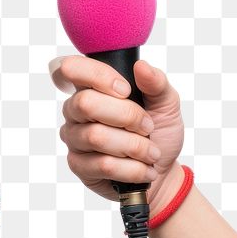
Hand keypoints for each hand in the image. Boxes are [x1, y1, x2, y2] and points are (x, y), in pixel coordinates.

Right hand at [51, 56, 184, 211]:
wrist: (163, 170)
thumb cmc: (158, 132)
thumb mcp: (166, 103)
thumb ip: (156, 83)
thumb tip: (141, 66)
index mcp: (91, 87)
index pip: (70, 68)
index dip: (97, 75)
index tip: (126, 90)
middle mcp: (74, 110)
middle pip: (85, 103)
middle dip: (127, 116)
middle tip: (147, 127)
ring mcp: (73, 138)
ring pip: (97, 136)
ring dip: (135, 146)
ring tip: (150, 152)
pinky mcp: (77, 165)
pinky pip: (104, 165)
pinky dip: (133, 168)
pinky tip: (143, 169)